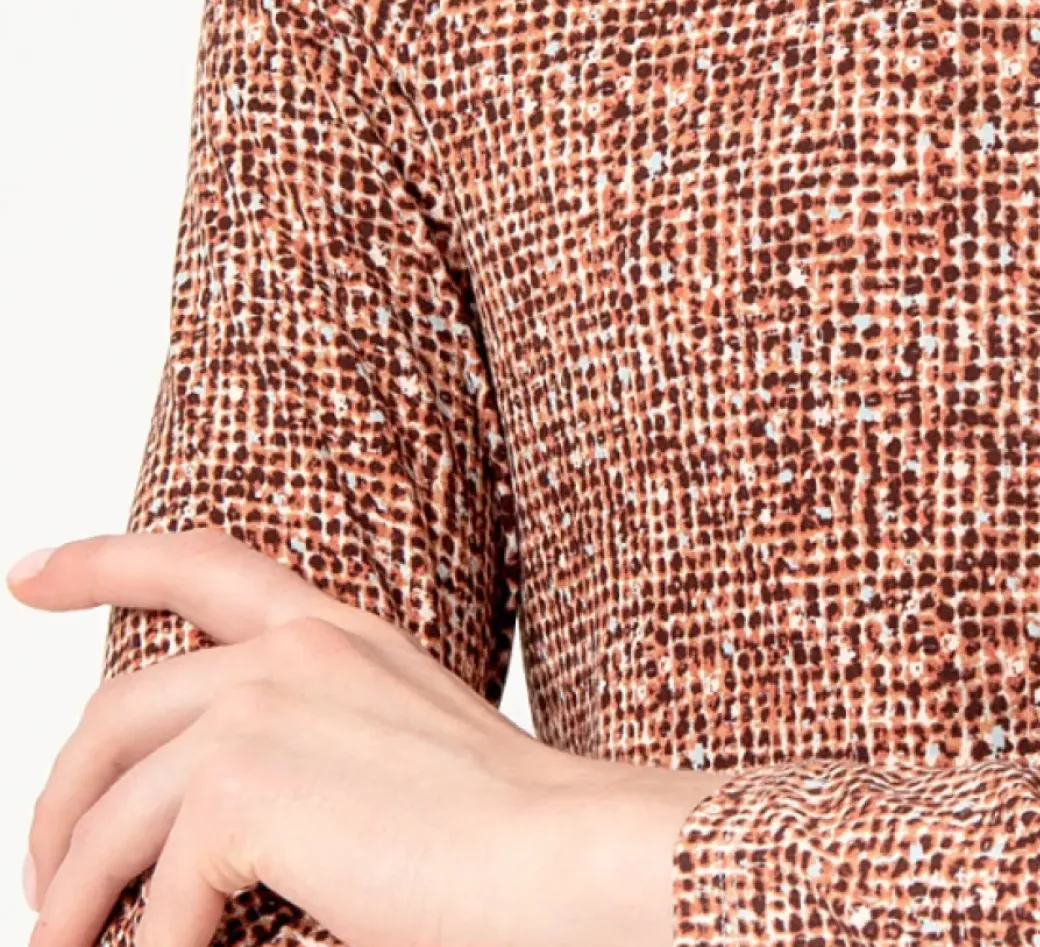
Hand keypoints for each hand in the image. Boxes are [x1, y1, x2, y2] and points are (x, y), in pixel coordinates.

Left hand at [7, 526, 723, 946]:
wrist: (564, 859)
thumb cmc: (510, 838)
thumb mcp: (395, 759)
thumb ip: (313, 753)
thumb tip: (215, 824)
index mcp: (338, 632)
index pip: (202, 564)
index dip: (105, 561)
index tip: (30, 571)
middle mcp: (293, 649)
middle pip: (117, 713)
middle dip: (59, 803)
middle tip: (45, 881)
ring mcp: (262, 707)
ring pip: (109, 813)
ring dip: (73, 900)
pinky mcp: (242, 787)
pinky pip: (151, 895)